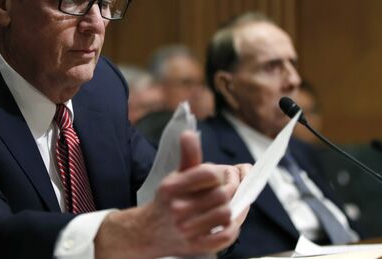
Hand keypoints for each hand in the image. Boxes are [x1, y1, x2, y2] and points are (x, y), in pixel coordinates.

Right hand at [95, 130, 245, 258]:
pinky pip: (225, 237)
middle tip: (231, 189)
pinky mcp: (196, 246)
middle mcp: (177, 208)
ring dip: (232, 209)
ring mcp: (186, 229)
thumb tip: (189, 134)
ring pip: (226, 214)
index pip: (209, 174)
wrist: (149, 231)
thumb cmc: (168, 200)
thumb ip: (188, 155)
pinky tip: (228, 222)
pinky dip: (232, 228)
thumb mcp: (175, 175)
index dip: (222, 173)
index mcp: (172, 187)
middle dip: (231, 189)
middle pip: (221, 195)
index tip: (223, 175)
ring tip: (227, 205)